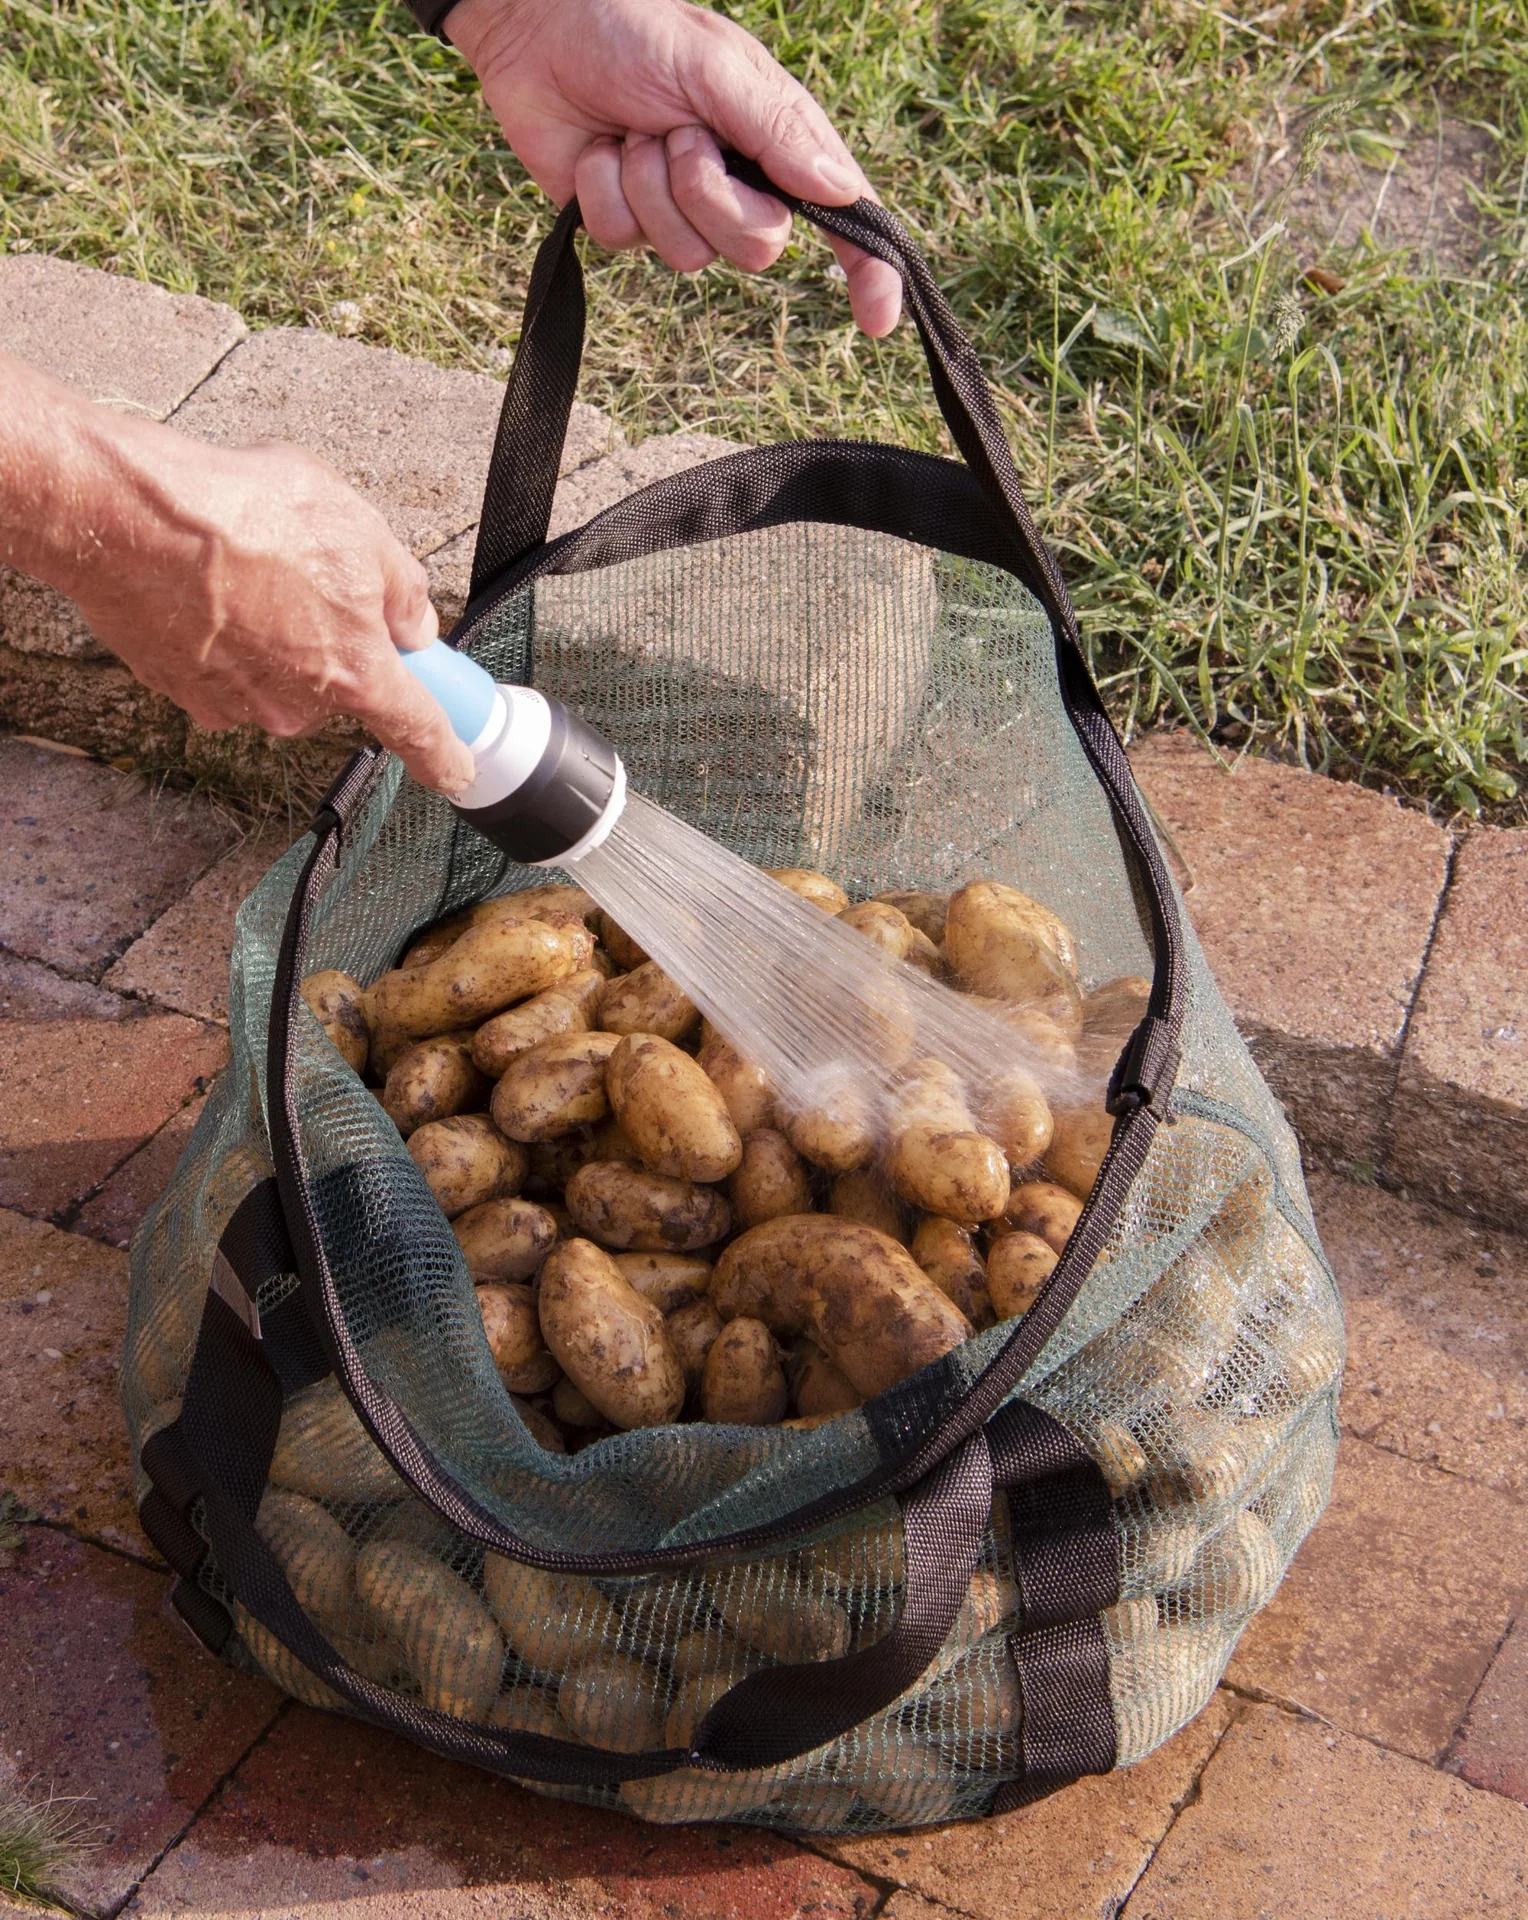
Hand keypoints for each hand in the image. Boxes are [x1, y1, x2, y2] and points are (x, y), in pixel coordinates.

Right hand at [0, 356, 474, 794]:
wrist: (127, 516)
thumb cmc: (243, 514)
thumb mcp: (359, 529)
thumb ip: (402, 588)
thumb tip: (412, 623)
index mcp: (354, 674)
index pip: (417, 731)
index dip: (443, 756)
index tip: (457, 774)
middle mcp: (295, 706)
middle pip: (336, 686)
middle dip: (334, 639)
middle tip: (309, 575)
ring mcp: (234, 704)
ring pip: (276, 673)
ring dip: (273, 630)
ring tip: (247, 566)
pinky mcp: (181, 689)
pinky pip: (222, 666)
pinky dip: (222, 632)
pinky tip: (204, 585)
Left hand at [445, 0, 902, 336]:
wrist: (541, 29)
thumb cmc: (635, 30)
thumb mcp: (716, 67)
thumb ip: (777, 129)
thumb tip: (841, 191)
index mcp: (776, 144)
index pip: (841, 219)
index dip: (866, 269)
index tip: (879, 317)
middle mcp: (738, 184)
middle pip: (757, 250)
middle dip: (709, 195)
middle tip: (678, 136)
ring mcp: (680, 211)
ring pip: (687, 254)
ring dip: (649, 186)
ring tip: (631, 134)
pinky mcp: (626, 223)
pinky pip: (626, 241)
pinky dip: (604, 191)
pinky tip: (596, 152)